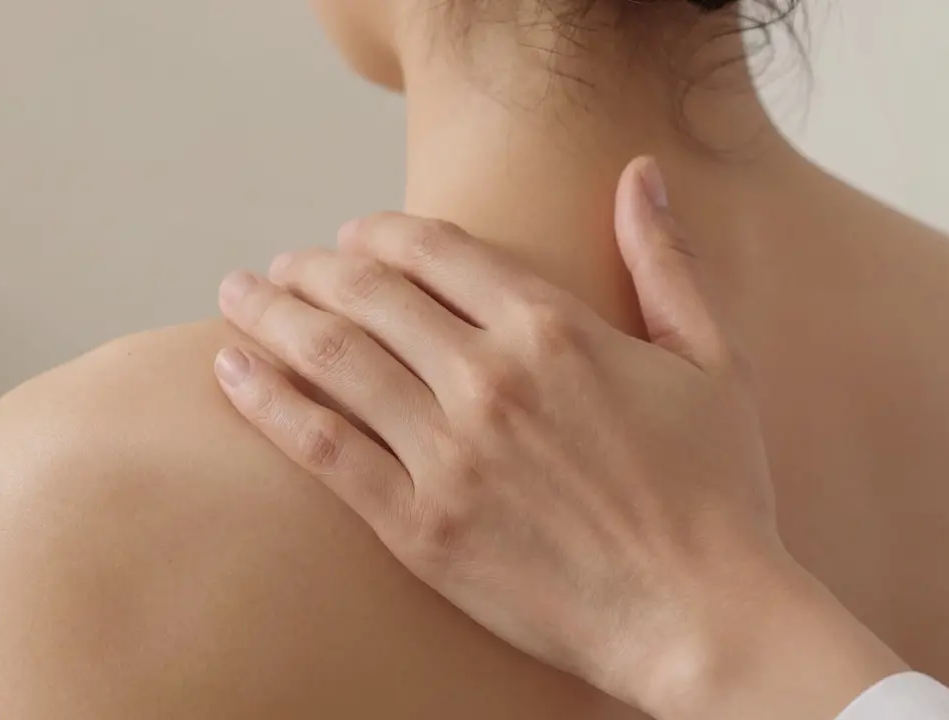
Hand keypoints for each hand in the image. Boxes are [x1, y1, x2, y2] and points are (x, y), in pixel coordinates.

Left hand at [213, 157, 906, 719]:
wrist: (700, 617)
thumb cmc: (716, 492)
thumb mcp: (711, 360)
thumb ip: (664, 261)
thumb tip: (639, 175)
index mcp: (553, 329)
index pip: (436, 250)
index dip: (382, 233)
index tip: (355, 236)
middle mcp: (490, 379)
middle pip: (369, 293)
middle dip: (313, 267)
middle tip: (281, 265)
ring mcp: (448, 453)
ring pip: (333, 358)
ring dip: (272, 315)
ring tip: (237, 296)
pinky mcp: (419, 525)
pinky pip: (322, 447)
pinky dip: (268, 400)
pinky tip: (231, 370)